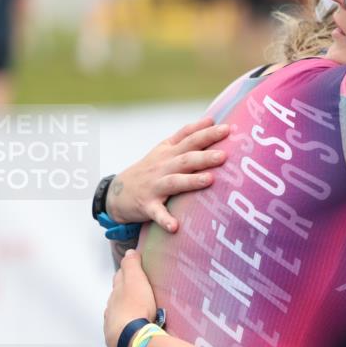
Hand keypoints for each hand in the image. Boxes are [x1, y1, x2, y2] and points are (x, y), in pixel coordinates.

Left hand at [104, 249, 157, 346]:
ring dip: (126, 310)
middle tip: (138, 290)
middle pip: (117, 295)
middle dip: (125, 292)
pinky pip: (123, 327)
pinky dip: (128, 324)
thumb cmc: (135, 307)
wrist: (130, 337)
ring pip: (118, 312)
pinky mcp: (118, 337)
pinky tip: (136, 326)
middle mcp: (112, 307)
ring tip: (139, 310)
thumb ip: (132, 265)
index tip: (133, 270)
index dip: (126, 272)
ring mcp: (113, 323)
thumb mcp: (136, 280)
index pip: (119, 277)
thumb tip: (129, 252)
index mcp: (116, 292)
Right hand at [106, 117, 229, 231]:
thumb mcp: (165, 149)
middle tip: (224, 156)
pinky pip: (156, 213)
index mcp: (169, 152)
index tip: (227, 128)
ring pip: (174, 182)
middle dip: (205, 157)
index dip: (207, 133)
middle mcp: (163, 166)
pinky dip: (165, 219)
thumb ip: (186, 134)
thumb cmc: (151, 169)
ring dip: (191, 181)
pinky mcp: (147, 205)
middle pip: (186, 159)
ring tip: (209, 180)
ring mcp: (154, 186)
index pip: (190, 139)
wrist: (118, 191)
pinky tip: (175, 227)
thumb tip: (211, 119)